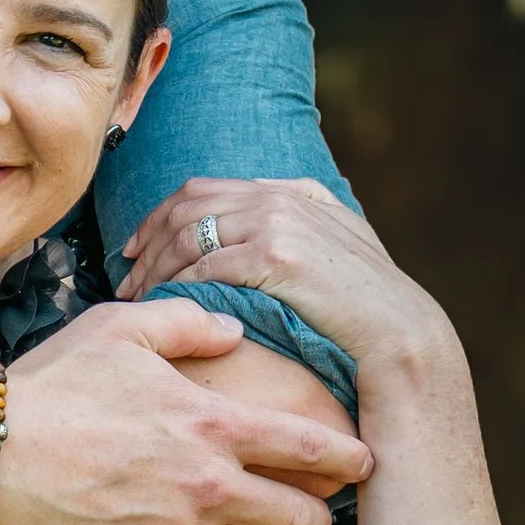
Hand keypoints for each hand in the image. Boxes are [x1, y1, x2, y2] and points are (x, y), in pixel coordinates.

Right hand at [0, 298, 371, 524]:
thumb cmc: (50, 385)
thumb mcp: (119, 329)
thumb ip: (188, 325)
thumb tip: (234, 330)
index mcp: (213, 425)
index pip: (312, 448)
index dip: (350, 458)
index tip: (364, 465)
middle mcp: (206, 488)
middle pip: (298, 520)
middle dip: (310, 517)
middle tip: (304, 515)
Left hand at [118, 177, 457, 375]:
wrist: (400, 335)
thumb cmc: (366, 311)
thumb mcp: (335, 256)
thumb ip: (296, 236)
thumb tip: (245, 247)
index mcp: (295, 192)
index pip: (206, 189)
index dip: (162, 215)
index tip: (137, 246)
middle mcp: (283, 197)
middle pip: (188, 205)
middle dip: (148, 240)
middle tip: (125, 275)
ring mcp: (280, 222)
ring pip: (189, 235)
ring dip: (155, 266)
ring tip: (135, 295)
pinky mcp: (276, 255)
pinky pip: (206, 266)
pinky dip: (177, 284)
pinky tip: (163, 304)